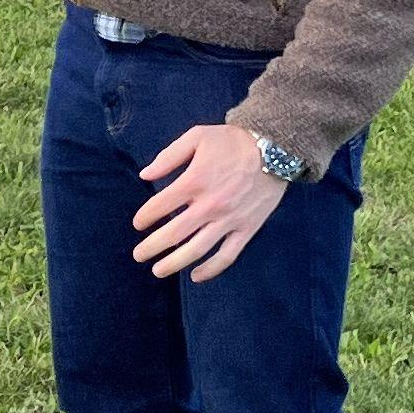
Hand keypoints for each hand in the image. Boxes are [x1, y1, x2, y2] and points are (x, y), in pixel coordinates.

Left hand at [134, 119, 289, 283]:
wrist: (275, 147)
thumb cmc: (232, 141)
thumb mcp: (196, 136)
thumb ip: (168, 156)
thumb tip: (144, 175)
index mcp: (194, 181)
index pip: (160, 206)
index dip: (144, 217)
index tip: (138, 224)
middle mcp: (209, 205)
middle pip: (174, 233)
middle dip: (151, 247)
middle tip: (138, 255)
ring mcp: (229, 220)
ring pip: (197, 250)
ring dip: (174, 263)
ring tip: (158, 270)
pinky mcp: (247, 228)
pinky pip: (227, 255)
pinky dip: (211, 269)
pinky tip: (195, 275)